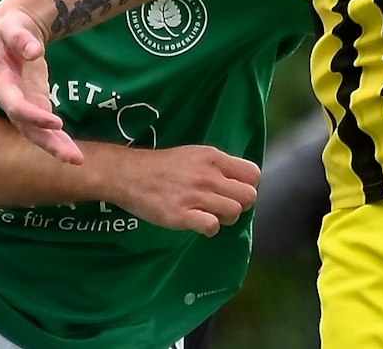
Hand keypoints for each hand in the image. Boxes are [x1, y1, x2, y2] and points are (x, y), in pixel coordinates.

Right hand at [0, 5, 82, 164]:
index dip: (32, 116)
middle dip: (47, 142)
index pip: (14, 104)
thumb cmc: (10, 24)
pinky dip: (57, 138)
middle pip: (25, 127)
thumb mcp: (11, 24)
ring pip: (35, 132)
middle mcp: (8, 98)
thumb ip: (20, 37)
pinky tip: (72, 150)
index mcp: (0, 80)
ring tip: (77, 159)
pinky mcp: (34, 103)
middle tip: (72, 157)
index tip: (56, 122)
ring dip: (55, 146)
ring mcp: (22, 103)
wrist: (12, 28)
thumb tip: (34, 51)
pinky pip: (44, 126)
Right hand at [94, 143, 261, 235]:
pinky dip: (210, 229)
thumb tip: (240, 181)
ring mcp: (195, 195)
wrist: (129, 174)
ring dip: (225, 218)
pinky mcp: (181, 215)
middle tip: (222, 205)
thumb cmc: (163, 166)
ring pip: (234, 212)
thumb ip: (218, 165)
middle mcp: (208, 175)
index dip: (246, 185)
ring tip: (208, 214)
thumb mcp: (194, 154)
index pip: (253, 174)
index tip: (233, 190)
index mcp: (213, 157)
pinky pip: (212, 226)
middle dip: (239, 204)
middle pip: (248, 196)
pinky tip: (199, 223)